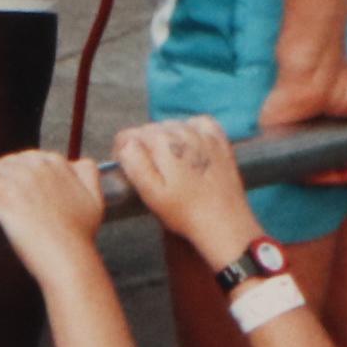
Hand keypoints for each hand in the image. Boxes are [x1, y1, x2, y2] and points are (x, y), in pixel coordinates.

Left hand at [0, 149, 109, 276]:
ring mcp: (19, 177)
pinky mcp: (1, 192)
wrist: (68, 258)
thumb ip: (88, 176)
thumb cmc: (79, 237)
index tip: (15, 192)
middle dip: (3, 178)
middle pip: (9, 162)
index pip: (29, 158)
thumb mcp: (94, 199)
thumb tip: (78, 163)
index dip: (20, 175)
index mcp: (58, 163)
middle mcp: (38, 164)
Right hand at [114, 118, 260, 265]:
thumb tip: (126, 143)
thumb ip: (134, 162)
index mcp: (163, 143)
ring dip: (165, 140)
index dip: (122, 152)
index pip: (128, 136)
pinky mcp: (219, 142)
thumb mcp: (150, 193)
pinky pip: (199, 123)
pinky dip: (190, 130)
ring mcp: (203, 135)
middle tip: (149, 173)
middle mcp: (183, 132)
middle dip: (144, 147)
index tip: (127, 168)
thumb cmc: (186, 213)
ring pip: (171, 126)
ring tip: (169, 166)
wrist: (224, 223)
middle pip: (149, 130)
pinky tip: (189, 147)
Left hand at [254, 56, 346, 182]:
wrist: (319, 68)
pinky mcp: (282, 143)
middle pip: (341, 170)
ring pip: (322, 172)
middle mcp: (323, 139)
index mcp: (343, 132)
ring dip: (344, 179)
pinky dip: (321, 176)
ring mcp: (302, 142)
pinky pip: (300, 169)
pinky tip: (341, 175)